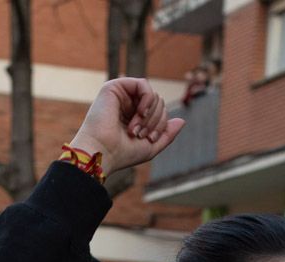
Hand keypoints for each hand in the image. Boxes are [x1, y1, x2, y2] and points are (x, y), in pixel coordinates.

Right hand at [69, 78, 185, 176]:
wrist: (102, 152)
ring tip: (136, 128)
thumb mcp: (151, 147)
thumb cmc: (121, 153)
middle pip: (158, 102)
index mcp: (133, 117)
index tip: (149, 139)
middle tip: (142, 134)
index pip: (159, 112)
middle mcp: (126, 104)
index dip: (161, 125)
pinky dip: (147, 99)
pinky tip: (140, 112)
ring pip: (153, 95)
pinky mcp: (114, 87)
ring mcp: (120, 95)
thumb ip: (166, 134)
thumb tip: (182, 120)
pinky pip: (143, 84)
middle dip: (157, 120)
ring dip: (151, 114)